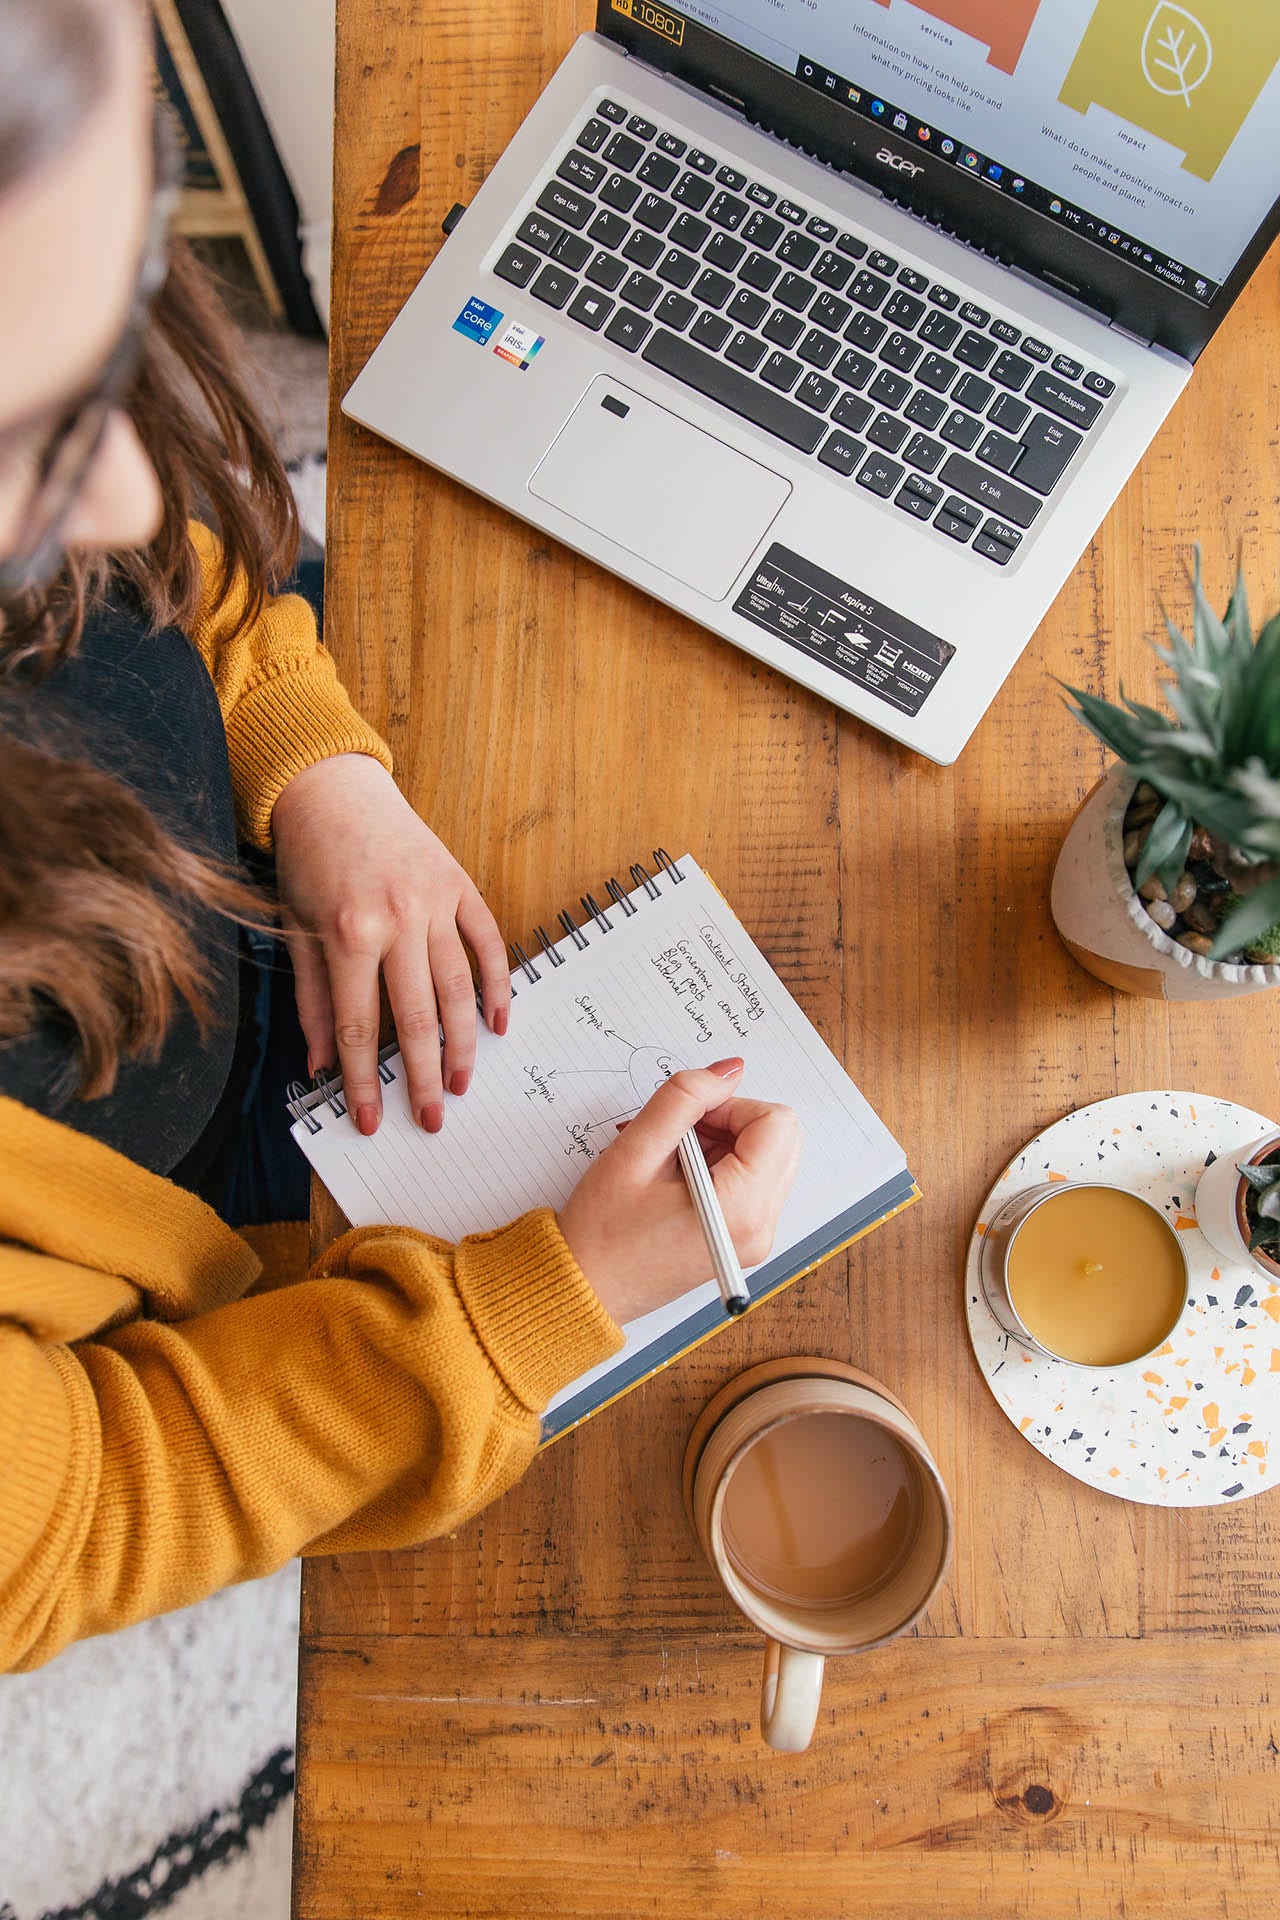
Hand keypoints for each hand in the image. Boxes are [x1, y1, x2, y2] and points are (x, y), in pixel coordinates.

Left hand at [270, 755, 510, 1133]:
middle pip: (417, 1017)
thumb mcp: (296, 931)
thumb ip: (313, 1000)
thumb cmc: (307, 860)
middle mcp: (396, 919)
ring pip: (458, 987)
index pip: (359, 1027)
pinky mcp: (459, 885)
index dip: (363, 1080)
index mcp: (348, 933)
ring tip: (461, 1082)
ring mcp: (434, 901)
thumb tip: (320, 1064)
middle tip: (432, 1118)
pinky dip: (498, 985)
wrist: (331, 789)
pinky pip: (487, 943)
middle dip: (422, 1076)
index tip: (369, 1119)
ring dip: (462, 1042)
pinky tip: (499, 1023)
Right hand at [557, 1060, 802, 1326]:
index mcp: (742, 1208)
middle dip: (734, 1123)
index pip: (776, 1123)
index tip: (688, 1120)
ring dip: (726, 1143)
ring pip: (769, 1158)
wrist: (584, 1291)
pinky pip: (754, 1184)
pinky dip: (723, 1166)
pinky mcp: (743, 1241)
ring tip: (672, 1159)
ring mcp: (755, 1238)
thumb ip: (684, 1098)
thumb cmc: (602, 1231)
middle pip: (782, 1139)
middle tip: (681, 1135)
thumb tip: (728, 1070)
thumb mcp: (636, 1150)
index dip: (732, 1106)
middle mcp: (761, 1228)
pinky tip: (678, 1177)